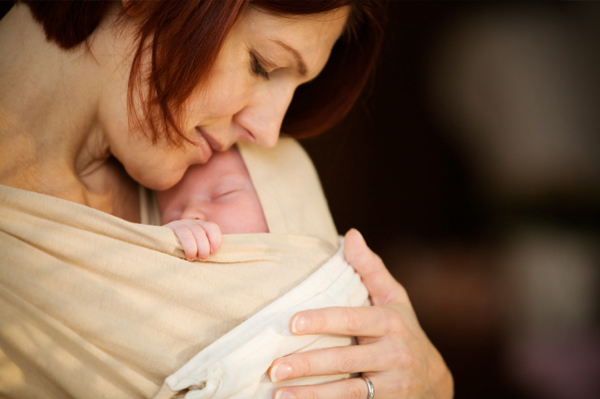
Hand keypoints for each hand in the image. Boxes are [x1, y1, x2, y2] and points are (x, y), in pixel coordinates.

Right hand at [164, 219, 221, 260]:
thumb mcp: (197, 248)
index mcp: (201, 226)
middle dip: (204, 247)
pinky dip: (186, 246)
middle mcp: (191, 222)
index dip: (216, 239)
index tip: (214, 252)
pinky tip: (184, 255)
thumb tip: (216, 255)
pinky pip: (180, 233)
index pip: (212, 227)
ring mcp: (179, 224)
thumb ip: (206, 247)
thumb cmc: (184, 252)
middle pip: (201, 232)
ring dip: (193, 248)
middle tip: (203, 258)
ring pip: (189, 233)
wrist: (161, 247)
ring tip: (192, 258)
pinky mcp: (169, 228)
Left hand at [268, 229, 453, 398]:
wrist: (435, 381)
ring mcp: (392, 385)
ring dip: (311, 394)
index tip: (292, 323)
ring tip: (278, 394)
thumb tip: (350, 234)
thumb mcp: (395, 299)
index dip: (322, 321)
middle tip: (275, 367)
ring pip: (348, 392)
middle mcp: (394, 353)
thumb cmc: (403, 331)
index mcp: (390, 322)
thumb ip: (371, 269)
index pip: (352, 320)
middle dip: (308, 364)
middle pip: (345, 360)